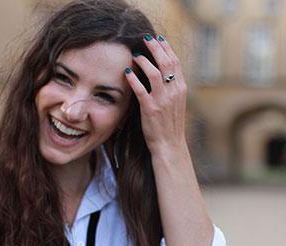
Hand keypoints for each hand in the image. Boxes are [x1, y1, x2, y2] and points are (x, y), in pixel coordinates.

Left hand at [125, 34, 187, 156]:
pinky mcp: (150, 109)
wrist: (170, 144)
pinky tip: (127, 71)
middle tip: (146, 38)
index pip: (175, 62)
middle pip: (167, 63)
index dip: (167, 48)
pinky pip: (141, 90)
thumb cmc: (170, 124)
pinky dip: (134, 79)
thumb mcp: (176, 103)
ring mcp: (163, 100)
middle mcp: (174, 92)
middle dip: (156, 47)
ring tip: (135, 54)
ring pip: (155, 73)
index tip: (158, 39)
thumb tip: (163, 73)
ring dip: (144, 61)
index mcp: (181, 89)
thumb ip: (172, 88)